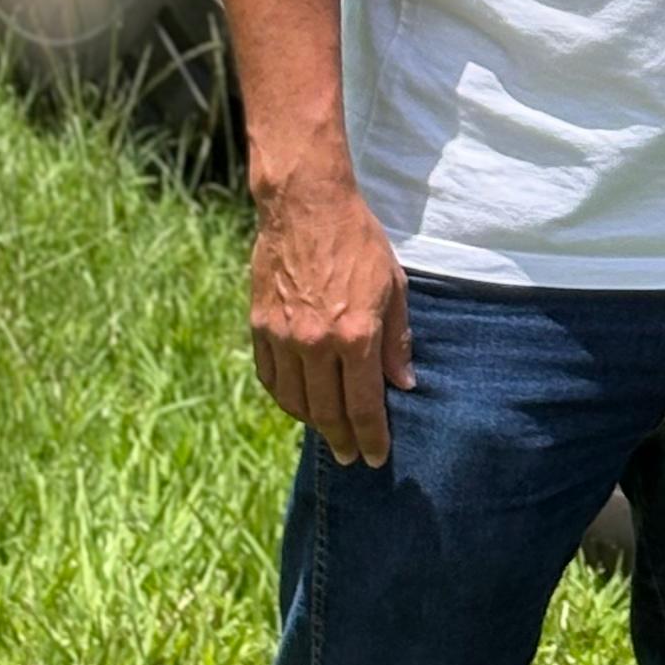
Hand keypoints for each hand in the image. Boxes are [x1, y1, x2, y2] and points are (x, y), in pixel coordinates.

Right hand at [249, 165, 412, 464]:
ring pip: (295, 401)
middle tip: (350, 457)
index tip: (375, 457)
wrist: (306, 207)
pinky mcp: (261, 327)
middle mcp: (316, 343)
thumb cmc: (359, 242)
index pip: (364, 405)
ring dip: (313, 423)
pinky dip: (285, 398)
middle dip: (342, 440)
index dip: (371, 436)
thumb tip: (404, 384)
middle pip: (327, 412)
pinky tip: (299, 403)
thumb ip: (397, 340)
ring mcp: (284, 337)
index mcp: (355, 335)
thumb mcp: (393, 286)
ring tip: (329, 432)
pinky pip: (271, 378)